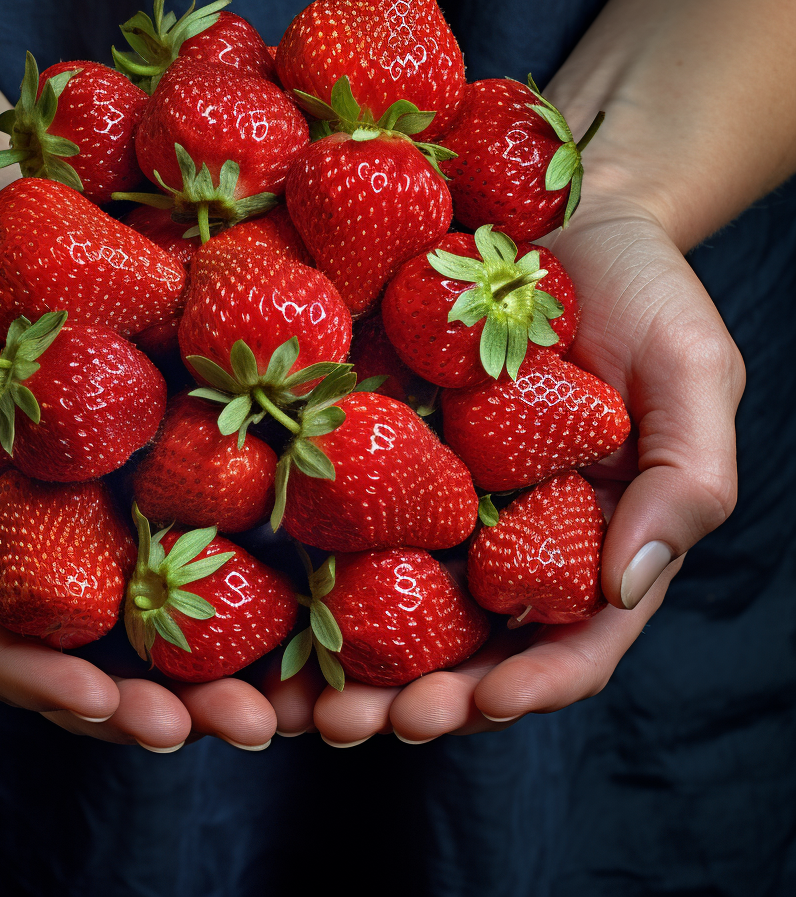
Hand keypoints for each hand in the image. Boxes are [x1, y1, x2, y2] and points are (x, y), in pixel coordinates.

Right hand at [0, 210, 276, 749]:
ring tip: (297, 696)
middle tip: (244, 727)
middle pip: (114, 653)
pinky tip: (326, 590)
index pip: (13, 646)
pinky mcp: (181, 453)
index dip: (56, 690)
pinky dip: (271, 569)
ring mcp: (127, 504)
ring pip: (182, 608)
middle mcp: (64, 542)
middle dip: (176, 702)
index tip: (113, 709)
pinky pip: (227, 517)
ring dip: (239, 663)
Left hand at [259, 198, 744, 743]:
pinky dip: (301, 575)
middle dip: (409, 700)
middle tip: (352, 726)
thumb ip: (686, 481)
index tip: (476, 705)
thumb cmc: (647, 295)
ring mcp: (439, 503)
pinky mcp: (379, 454)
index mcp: (589, 542)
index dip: (526, 689)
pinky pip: (340, 521)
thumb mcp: (695, 377)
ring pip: (389, 609)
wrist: (562, 220)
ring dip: (339, 667)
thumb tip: (627, 586)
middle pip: (462, 651)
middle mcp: (506, 541)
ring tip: (287, 701)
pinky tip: (251, 602)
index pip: (566, 645)